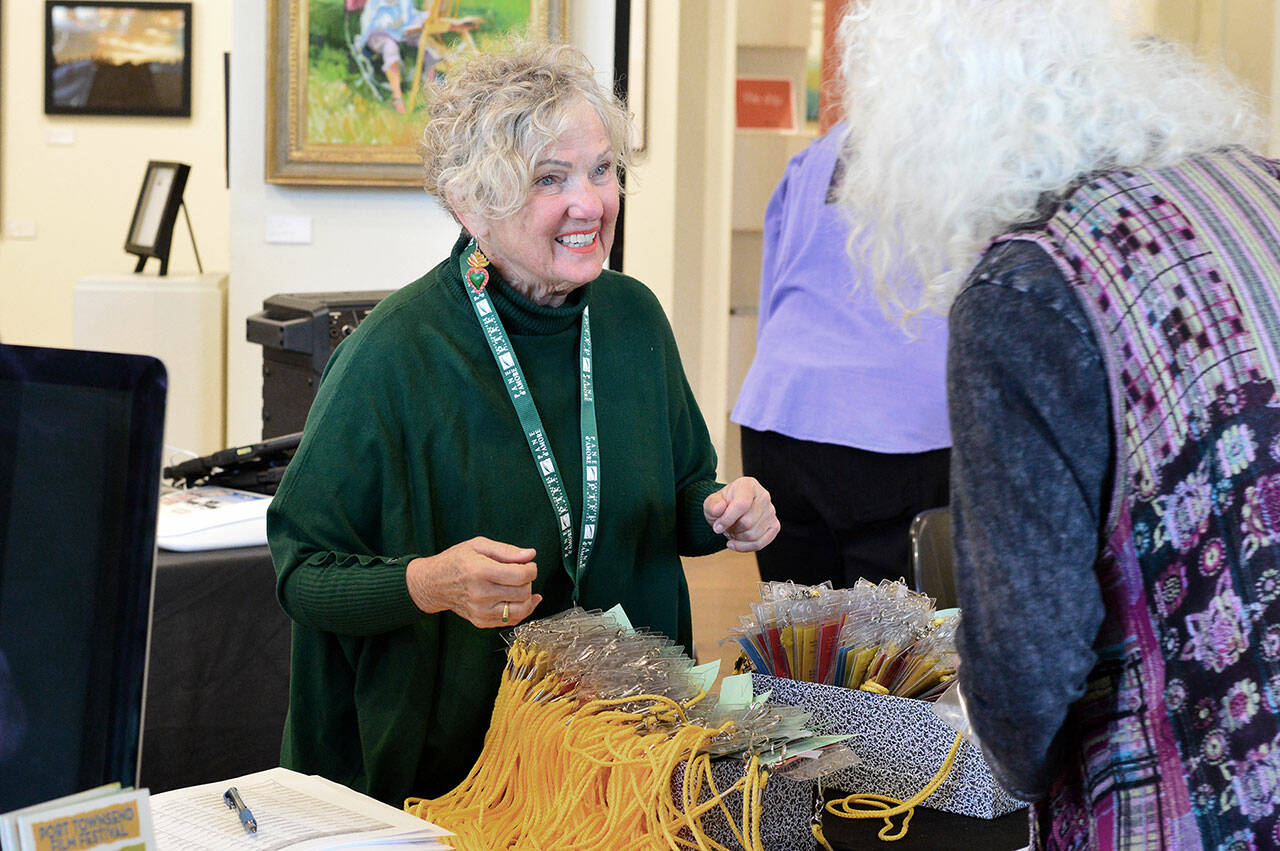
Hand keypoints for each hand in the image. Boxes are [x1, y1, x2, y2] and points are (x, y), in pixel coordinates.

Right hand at [406, 537, 541, 627]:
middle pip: (523, 592)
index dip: (532, 569)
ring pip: (521, 610)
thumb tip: (531, 554)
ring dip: (527, 597)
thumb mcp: (478, 545)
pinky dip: (520, 610)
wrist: (434, 583)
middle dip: (529, 581)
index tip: (529, 565)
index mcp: (481, 572)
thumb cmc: (456, 561)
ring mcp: (481, 611)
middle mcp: (481, 594)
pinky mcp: (481, 621)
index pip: (520, 576)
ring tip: (520, 587)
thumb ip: (506, 550)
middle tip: (521, 573)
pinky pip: (511, 620)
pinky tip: (519, 599)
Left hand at [703, 477, 779, 552]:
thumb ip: (712, 505)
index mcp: (748, 485)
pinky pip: (761, 543)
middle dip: (732, 529)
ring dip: (737, 538)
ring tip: (731, 531)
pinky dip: (745, 547)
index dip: (727, 519)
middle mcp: (763, 496)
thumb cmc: (721, 505)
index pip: (742, 504)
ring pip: (753, 535)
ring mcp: (771, 511)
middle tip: (725, 527)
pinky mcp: (774, 526)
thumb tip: (719, 509)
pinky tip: (734, 543)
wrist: (730, 511)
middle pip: (748, 522)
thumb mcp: (711, 503)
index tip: (717, 527)